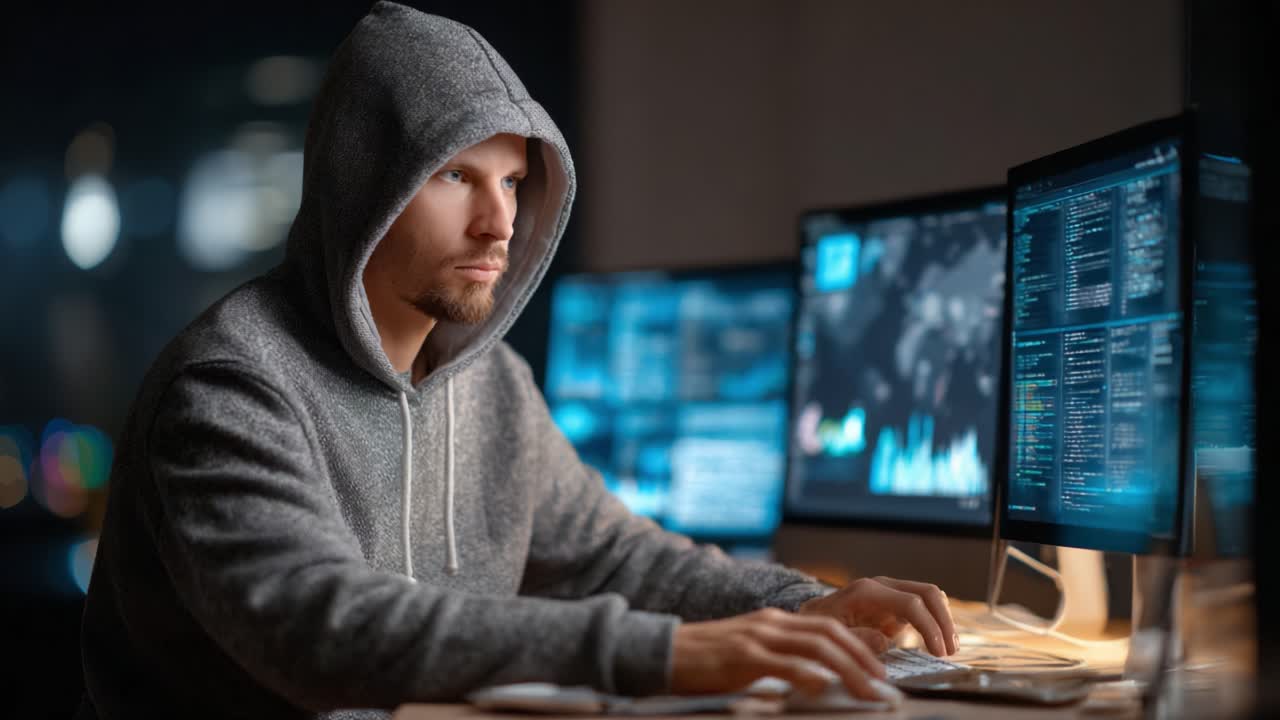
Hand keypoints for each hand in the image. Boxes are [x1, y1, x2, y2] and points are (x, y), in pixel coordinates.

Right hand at [669, 607, 887, 698]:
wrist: (663, 651)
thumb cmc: (705, 660)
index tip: (879, 671)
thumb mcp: (749, 654)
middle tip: (883, 684)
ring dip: (849, 669)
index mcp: (774, 622)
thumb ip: (780, 659)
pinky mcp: (742, 655)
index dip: (859, 647)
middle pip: (830, 633)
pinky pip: (784, 663)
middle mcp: (771, 623)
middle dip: (863, 658)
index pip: (828, 627)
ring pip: (816, 646)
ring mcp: (756, 637)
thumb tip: (816, 679)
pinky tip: (824, 688)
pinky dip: (809, 675)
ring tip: (868, 691)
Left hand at [798, 576, 958, 656]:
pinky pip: (925, 605)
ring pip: (931, 596)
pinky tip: (940, 642)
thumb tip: (883, 641)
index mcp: (867, 591)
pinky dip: (937, 620)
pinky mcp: (897, 601)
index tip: (938, 653)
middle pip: (928, 593)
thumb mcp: (831, 635)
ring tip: (949, 649)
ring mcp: (892, 590)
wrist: (813, 617)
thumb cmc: (821, 626)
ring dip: (944, 620)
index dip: (929, 627)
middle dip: (944, 621)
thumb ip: (856, 637)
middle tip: (950, 652)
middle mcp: (883, 585)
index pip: (910, 603)